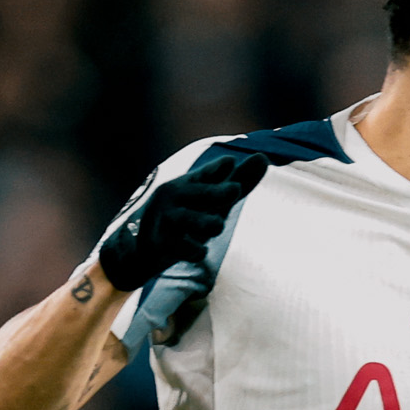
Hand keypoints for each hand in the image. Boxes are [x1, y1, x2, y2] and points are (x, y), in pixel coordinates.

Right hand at [97, 148, 269, 295]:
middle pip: (198, 194)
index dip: (217, 170)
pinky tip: (201, 252)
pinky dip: (190, 249)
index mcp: (188, 184)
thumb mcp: (213, 199)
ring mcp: (167, 220)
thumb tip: (264, 157)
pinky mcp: (161, 243)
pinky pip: (177, 246)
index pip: (205, 175)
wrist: (145, 245)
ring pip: (186, 220)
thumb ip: (239, 181)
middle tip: (236, 189)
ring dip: (203, 222)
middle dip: (216, 192)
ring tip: (218, 225)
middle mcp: (176, 198)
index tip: (230, 163)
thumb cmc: (187, 215)